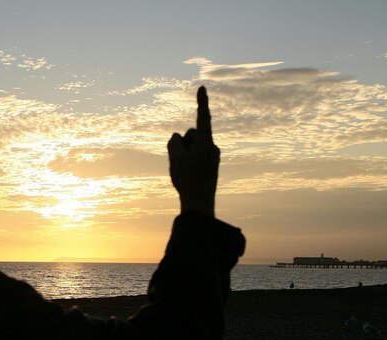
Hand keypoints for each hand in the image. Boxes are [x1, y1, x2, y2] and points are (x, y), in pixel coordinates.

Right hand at [167, 86, 219, 216]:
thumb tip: (177, 137)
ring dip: (184, 155)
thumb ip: (174, 142)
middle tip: (180, 163)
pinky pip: (194, 158)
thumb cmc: (188, 181)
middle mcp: (212, 148)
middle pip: (191, 136)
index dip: (201, 102)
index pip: (203, 117)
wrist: (200, 204)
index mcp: (206, 143)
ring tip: (183, 172)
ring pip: (192, 148)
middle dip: (183, 144)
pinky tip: (186, 178)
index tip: (202, 87)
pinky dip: (187, 164)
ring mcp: (212, 158)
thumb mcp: (175, 158)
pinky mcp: (209, 167)